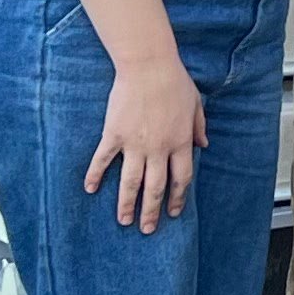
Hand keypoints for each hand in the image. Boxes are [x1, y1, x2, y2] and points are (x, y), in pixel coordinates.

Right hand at [86, 49, 204, 228]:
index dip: (176, 198)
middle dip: (151, 211)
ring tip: (123, 221)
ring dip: (126, 203)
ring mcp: (135, 143)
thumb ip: (199, 127)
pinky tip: (89, 189)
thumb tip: (204, 144)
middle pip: (155, 188)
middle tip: (147, 229)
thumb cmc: (174, 81)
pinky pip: (103, 159)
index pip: (180, 179)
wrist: (148, 65)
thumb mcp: (195, 104)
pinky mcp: (114, 134)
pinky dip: (95, 174)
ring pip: (130, 182)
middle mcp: (158, 148)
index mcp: (180, 142)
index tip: (173, 212)